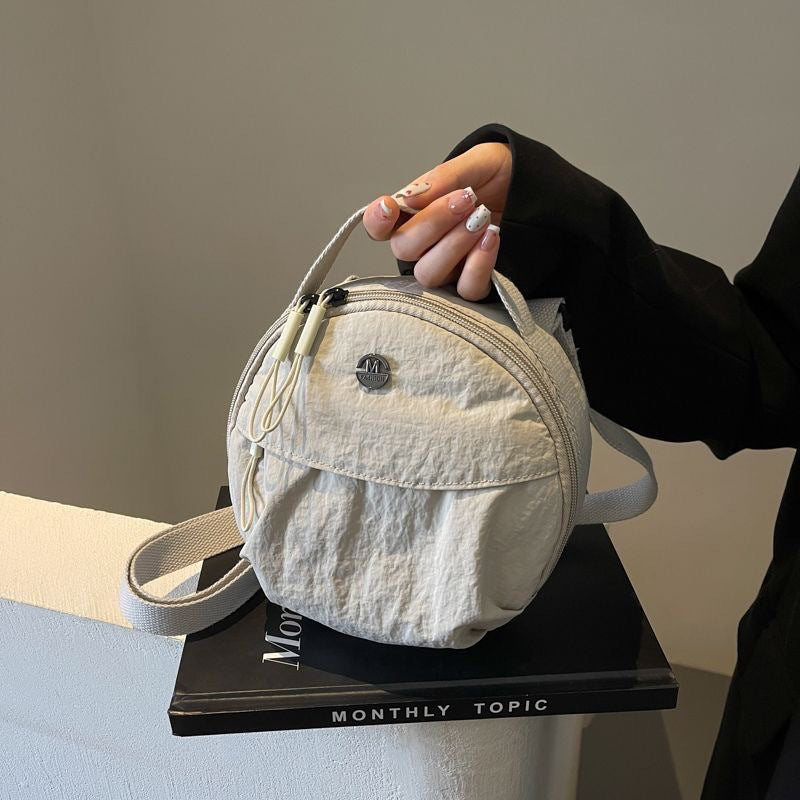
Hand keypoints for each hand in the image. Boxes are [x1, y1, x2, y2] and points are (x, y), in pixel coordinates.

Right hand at [362, 142, 511, 300]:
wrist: (538, 190)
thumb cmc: (498, 176)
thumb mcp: (474, 163)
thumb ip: (442, 178)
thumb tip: (411, 198)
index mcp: (413, 215)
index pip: (379, 226)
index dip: (377, 220)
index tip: (390, 206)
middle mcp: (423, 246)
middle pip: (404, 249)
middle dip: (433, 223)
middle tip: (465, 199)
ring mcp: (447, 268)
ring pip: (429, 273)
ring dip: (454, 244)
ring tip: (482, 217)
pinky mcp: (474, 284)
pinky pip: (466, 289)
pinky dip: (478, 265)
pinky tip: (492, 238)